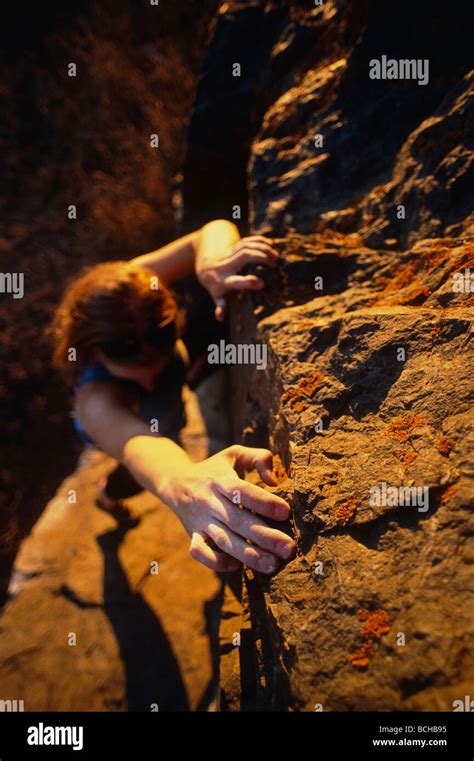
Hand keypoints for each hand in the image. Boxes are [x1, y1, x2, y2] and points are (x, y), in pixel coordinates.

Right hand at [164, 445, 295, 572]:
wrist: (174, 481)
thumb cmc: (214, 469)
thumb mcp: (234, 454)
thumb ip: (258, 458)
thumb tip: (274, 480)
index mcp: (219, 480)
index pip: (242, 491)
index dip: (263, 502)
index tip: (286, 512)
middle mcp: (209, 501)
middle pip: (237, 521)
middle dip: (265, 536)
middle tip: (288, 548)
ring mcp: (200, 521)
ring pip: (224, 540)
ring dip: (249, 555)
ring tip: (272, 564)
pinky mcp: (192, 536)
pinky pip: (201, 553)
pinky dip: (217, 562)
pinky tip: (237, 566)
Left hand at [196, 235, 278, 320]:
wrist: (205, 266)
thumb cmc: (215, 285)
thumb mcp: (216, 296)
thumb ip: (220, 306)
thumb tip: (220, 318)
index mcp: (222, 281)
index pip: (234, 281)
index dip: (247, 282)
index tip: (261, 283)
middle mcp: (226, 266)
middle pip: (243, 256)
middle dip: (260, 257)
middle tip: (274, 264)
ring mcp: (230, 254)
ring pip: (246, 246)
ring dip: (262, 248)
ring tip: (276, 256)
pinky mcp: (233, 246)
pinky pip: (246, 240)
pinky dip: (259, 240)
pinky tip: (271, 244)